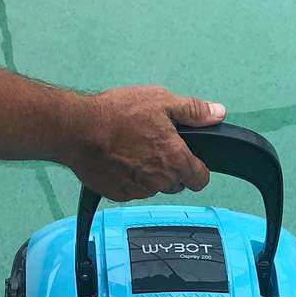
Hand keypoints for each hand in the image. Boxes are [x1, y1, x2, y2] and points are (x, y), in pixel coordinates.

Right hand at [64, 86, 226, 200]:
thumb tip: (217, 113)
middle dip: (169, 168)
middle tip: (152, 144)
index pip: (200, 180)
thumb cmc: (117, 114)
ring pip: (152, 187)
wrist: (78, 130)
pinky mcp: (117, 195)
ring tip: (131, 148)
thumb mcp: (162, 101)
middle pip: (175, 183)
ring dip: (147, 173)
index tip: (188, 159)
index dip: (196, 168)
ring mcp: (138, 191)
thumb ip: (194, 111)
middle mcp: (159, 181)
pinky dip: (127, 178)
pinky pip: (131, 190)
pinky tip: (117, 159)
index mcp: (176, 160)